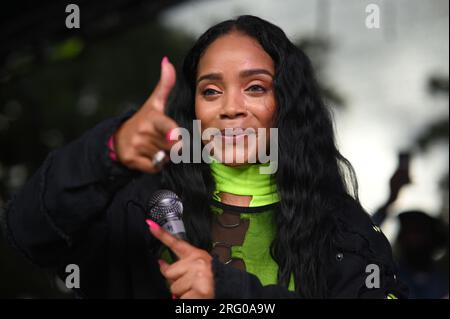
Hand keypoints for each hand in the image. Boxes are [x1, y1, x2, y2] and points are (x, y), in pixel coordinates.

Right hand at [113, 57, 179, 173]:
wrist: (120, 137)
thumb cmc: (145, 120)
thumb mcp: (154, 102)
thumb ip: (165, 84)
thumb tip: (167, 61)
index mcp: (153, 118)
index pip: (164, 124)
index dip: (170, 130)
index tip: (175, 134)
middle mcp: (143, 132)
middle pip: (172, 146)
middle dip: (173, 146)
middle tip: (164, 139)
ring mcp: (136, 146)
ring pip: (164, 157)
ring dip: (165, 155)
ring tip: (156, 146)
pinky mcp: (131, 160)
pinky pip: (155, 167)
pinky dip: (156, 164)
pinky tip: (149, 155)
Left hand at [146, 220, 214, 298]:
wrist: (229, 286)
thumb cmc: (214, 277)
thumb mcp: (200, 264)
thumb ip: (182, 264)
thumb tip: (161, 264)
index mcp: (196, 255)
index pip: (176, 243)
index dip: (162, 234)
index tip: (151, 225)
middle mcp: (196, 263)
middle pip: (169, 272)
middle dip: (175, 280)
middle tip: (187, 282)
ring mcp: (197, 276)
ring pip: (174, 288)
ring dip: (182, 292)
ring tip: (194, 289)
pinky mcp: (199, 290)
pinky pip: (181, 298)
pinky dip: (187, 300)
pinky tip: (196, 295)